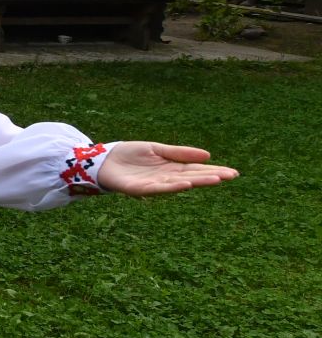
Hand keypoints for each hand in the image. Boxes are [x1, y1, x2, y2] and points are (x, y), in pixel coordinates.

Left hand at [97, 141, 236, 194]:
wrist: (104, 159)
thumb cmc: (130, 155)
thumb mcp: (157, 149)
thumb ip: (179, 153)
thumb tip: (208, 155)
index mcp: (171, 168)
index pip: (197, 170)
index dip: (214, 171)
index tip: (233, 173)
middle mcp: (166, 178)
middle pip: (192, 177)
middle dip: (211, 177)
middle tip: (230, 176)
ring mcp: (154, 184)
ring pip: (178, 184)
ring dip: (196, 182)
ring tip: (214, 179)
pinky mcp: (139, 189)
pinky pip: (158, 188)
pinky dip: (172, 187)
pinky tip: (185, 184)